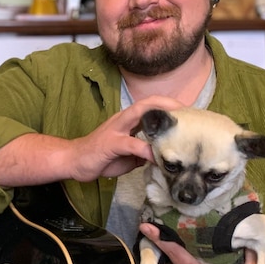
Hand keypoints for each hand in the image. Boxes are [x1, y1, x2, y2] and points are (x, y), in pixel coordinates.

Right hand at [69, 96, 183, 181]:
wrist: (74, 161)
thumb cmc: (101, 157)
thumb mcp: (128, 155)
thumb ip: (145, 151)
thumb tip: (163, 156)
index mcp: (128, 121)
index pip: (151, 106)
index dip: (171, 106)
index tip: (190, 113)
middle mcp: (123, 120)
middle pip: (148, 103)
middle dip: (170, 104)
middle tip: (191, 113)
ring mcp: (116, 129)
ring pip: (140, 113)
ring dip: (161, 116)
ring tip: (180, 125)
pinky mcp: (110, 143)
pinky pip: (131, 144)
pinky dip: (146, 149)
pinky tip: (157, 156)